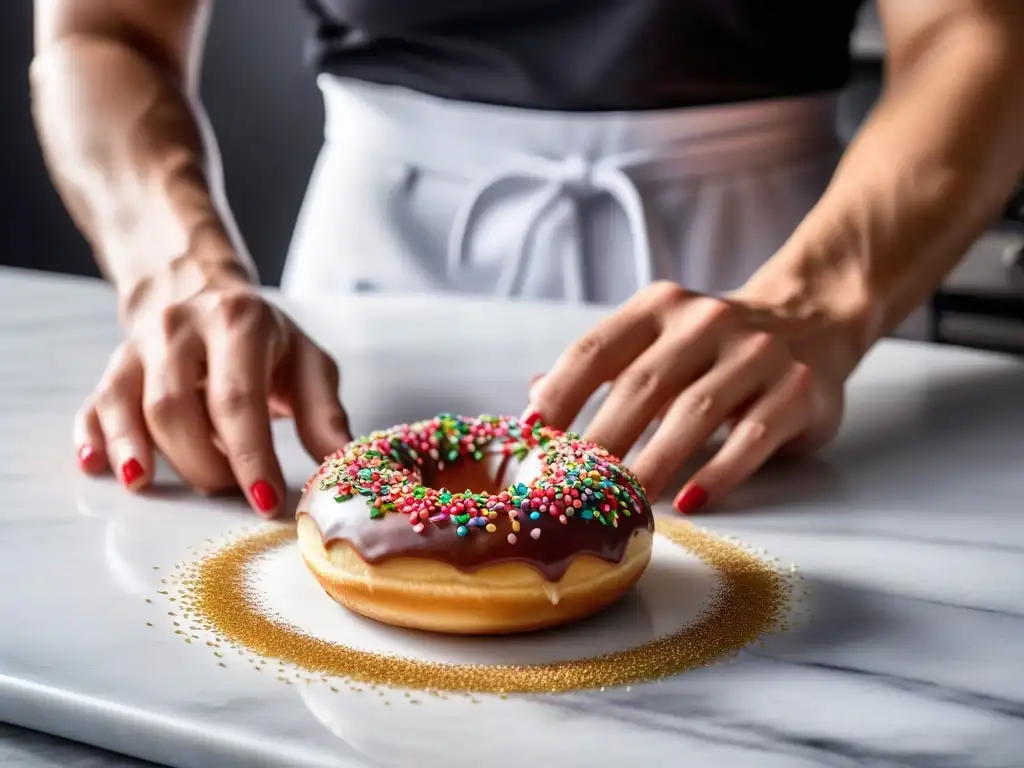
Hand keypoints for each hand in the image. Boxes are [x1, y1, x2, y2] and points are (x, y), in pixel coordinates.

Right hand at [74, 269, 350, 516]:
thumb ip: (324, 413)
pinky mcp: (114, 366)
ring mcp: (139, 346)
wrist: (204, 291)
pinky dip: (92, 438)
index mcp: (237, 322)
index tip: (264, 501)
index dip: (249, 456)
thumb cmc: (265, 341)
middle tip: (229, 492)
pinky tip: (98, 467)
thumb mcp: (308, 363)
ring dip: (140, 453)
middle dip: (200, 462)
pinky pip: (93, 404)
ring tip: (154, 486)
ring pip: (125, 405)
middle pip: (174, 407)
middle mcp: (179, 327)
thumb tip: (341, 463)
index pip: (237, 398)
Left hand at [525, 281, 857, 513]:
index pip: (597, 349)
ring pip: (694, 413)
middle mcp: (708, 321)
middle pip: (642, 386)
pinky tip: (689, 501)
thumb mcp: (658, 341)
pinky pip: (751, 438)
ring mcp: (757, 353)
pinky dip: (717, 473)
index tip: (531, 435)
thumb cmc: (715, 346)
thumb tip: (534, 397)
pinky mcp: (797, 390)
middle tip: (573, 487)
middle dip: (601, 441)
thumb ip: (603, 367)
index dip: (559, 393)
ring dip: (653, 463)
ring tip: (625, 503)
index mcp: (660, 306)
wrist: (813, 321)